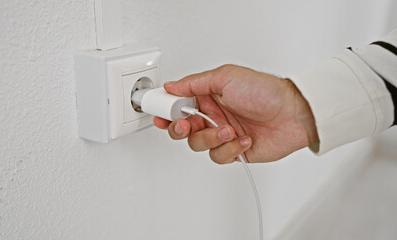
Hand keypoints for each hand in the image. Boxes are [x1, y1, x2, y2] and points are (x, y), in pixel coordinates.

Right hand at [154, 64, 317, 163]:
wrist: (293, 114)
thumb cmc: (265, 91)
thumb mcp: (226, 77)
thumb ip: (194, 83)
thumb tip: (171, 86)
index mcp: (207, 96)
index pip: (177, 104)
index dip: (166, 110)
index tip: (161, 113)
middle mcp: (212, 115)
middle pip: (182, 128)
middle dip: (181, 129)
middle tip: (188, 125)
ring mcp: (221, 134)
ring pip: (198, 145)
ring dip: (212, 138)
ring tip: (229, 130)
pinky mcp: (233, 151)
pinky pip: (218, 157)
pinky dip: (231, 149)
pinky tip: (243, 139)